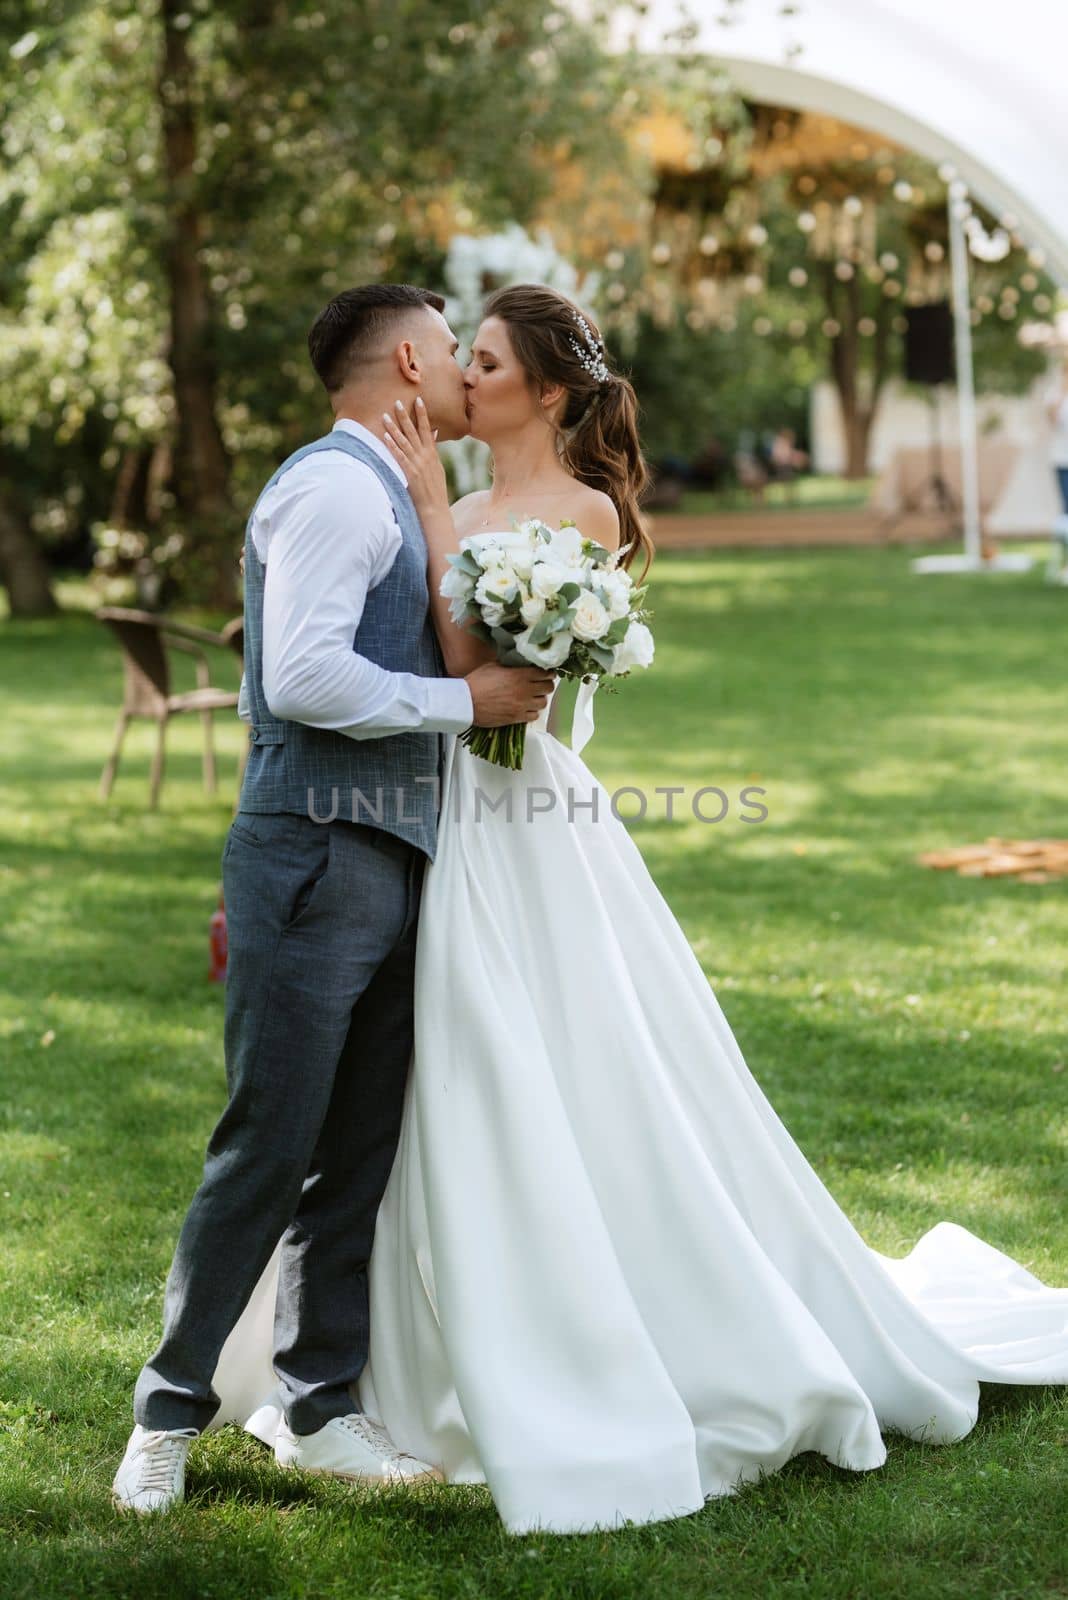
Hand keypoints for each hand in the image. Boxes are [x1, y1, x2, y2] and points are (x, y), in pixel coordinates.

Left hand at [382, 398, 449, 521]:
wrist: (435, 508)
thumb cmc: (435, 489)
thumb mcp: (438, 467)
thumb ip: (434, 449)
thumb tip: (435, 433)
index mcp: (432, 454)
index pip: (427, 429)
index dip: (422, 414)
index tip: (418, 400)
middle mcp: (425, 456)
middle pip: (414, 431)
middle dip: (405, 416)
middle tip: (397, 402)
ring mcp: (417, 464)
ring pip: (404, 441)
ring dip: (394, 428)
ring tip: (385, 416)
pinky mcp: (410, 473)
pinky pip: (399, 456)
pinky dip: (392, 446)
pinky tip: (385, 437)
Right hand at [465, 663, 556, 726]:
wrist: (466, 703)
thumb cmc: (476, 682)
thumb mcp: (493, 666)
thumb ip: (510, 665)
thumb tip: (518, 663)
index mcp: (519, 675)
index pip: (545, 673)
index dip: (547, 672)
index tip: (546, 672)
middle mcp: (524, 690)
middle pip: (548, 688)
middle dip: (546, 684)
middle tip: (540, 684)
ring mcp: (521, 705)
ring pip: (543, 702)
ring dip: (540, 698)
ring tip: (533, 697)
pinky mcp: (516, 718)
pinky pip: (534, 716)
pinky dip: (532, 712)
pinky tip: (526, 708)